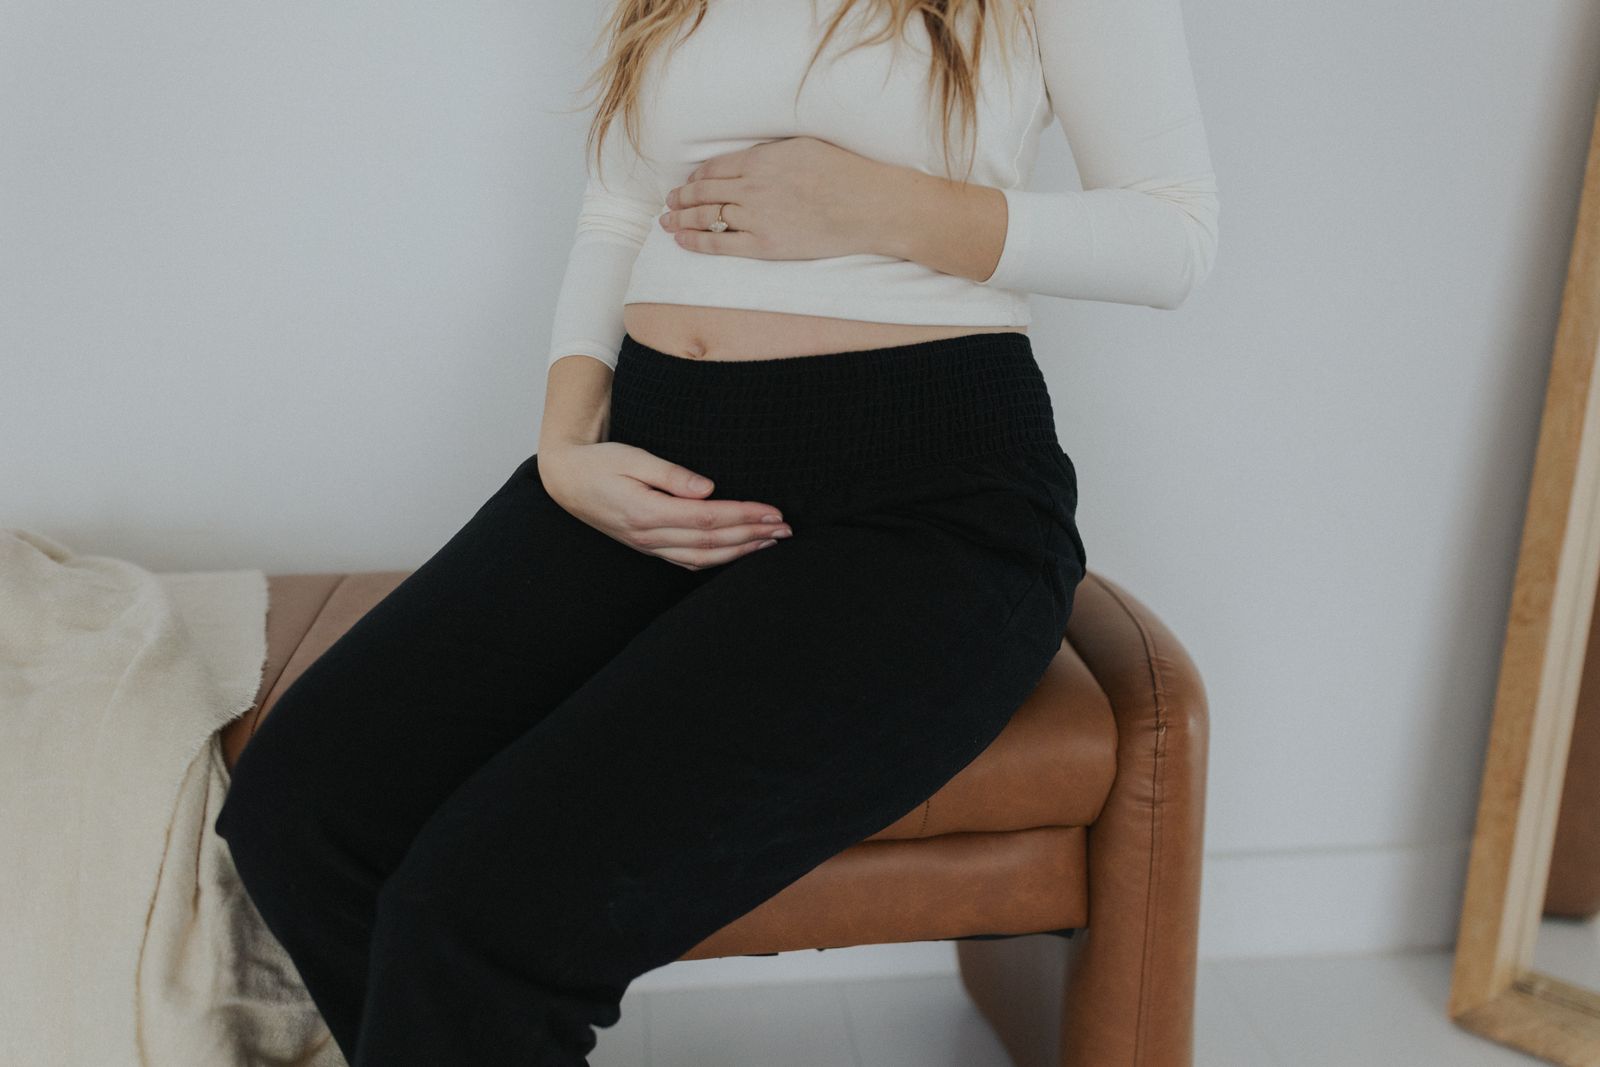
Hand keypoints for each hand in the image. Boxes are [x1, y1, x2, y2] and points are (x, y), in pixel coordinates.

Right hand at [537, 441, 793, 570]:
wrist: (567, 481)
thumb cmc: (600, 463)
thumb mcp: (632, 457)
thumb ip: (670, 474)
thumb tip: (708, 488)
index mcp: (647, 512)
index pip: (707, 519)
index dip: (743, 516)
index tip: (772, 510)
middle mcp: (650, 536)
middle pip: (712, 542)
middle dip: (752, 535)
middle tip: (785, 528)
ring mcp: (649, 546)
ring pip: (703, 557)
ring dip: (741, 551)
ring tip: (772, 542)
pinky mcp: (650, 547)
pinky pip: (688, 561)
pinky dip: (718, 561)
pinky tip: (739, 553)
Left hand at [659, 136, 886, 261]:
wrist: (867, 206)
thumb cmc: (844, 173)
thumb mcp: (802, 147)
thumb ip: (770, 154)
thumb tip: (749, 159)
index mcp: (760, 160)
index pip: (714, 168)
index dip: (696, 177)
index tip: (688, 183)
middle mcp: (751, 187)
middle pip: (703, 192)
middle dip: (680, 198)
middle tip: (669, 204)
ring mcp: (755, 218)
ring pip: (706, 218)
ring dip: (681, 220)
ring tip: (667, 223)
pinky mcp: (764, 246)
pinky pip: (719, 244)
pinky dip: (696, 242)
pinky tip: (682, 241)